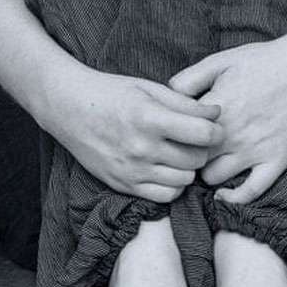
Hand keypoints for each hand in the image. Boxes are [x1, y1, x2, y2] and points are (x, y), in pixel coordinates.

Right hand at [30, 63, 221, 202]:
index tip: (212, 127)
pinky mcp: (124, 185)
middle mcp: (141, 148)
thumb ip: (185, 103)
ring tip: (178, 154)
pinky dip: (173, 186)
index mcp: (149, 118)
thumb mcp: (149, 89)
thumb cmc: (111, 93)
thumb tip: (217, 115)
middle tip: (194, 140)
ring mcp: (132, 170)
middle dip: (202, 150)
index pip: (203, 134)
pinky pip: (165, 197)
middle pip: (197, 160)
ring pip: (184, 180)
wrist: (69, 109)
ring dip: (188, 169)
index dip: (215, 131)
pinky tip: (167, 170)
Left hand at [169, 35, 286, 203]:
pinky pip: (251, 192)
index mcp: (215, 110)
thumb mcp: (220, 60)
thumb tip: (166, 97)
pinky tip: (224, 194)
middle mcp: (232, 134)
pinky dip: (234, 197)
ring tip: (207, 164)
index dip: (172, 138)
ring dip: (206, 173)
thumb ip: (188, 79)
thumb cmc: (263, 61)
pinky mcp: (276, 161)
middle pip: (191, 159)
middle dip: (185, 157)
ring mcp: (254, 151)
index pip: (179, 136)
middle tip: (186, 152)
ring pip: (213, 178)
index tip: (172, 136)